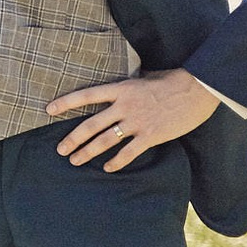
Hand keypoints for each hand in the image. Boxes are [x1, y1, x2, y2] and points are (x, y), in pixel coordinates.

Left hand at [49, 68, 220, 169]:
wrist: (197, 89)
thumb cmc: (171, 81)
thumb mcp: (143, 78)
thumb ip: (126, 87)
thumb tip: (115, 91)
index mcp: (120, 89)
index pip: (86, 95)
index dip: (65, 103)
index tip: (48, 110)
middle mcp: (124, 106)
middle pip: (90, 125)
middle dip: (73, 139)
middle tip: (60, 150)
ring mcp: (137, 122)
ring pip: (105, 140)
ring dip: (88, 152)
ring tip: (75, 161)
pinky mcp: (151, 135)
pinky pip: (129, 152)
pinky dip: (117, 162)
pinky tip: (108, 168)